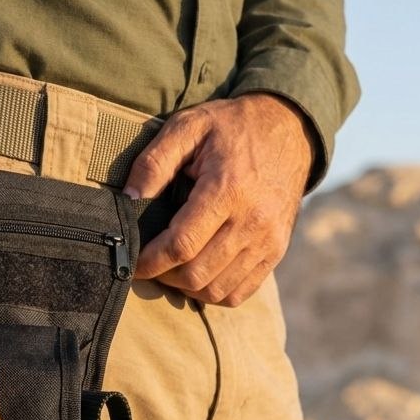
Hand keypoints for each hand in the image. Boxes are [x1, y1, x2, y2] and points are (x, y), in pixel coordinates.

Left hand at [124, 93, 315, 306]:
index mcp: (228, 189)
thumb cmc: (232, 127)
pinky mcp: (277, 251)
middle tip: (151, 263)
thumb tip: (129, 197)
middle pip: (197, 274)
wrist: (291, 128)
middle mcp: (253, 220)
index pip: (181, 245)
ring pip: (216, 290)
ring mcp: (268, 240)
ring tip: (172, 268)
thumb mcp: (189, 126)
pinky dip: (213, 293)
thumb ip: (155, 161)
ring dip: (186, 288)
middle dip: (164, 276)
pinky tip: (199, 274)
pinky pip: (240, 292)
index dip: (150, 262)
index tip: (132, 263)